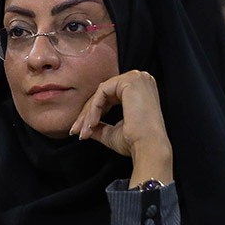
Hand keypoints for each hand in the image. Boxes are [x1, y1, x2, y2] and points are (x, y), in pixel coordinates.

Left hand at [69, 69, 172, 183]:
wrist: (148, 146)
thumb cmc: (135, 141)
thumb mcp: (112, 132)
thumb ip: (98, 126)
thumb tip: (84, 127)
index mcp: (139, 90)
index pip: (108, 97)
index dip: (92, 114)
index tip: (80, 131)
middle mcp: (140, 80)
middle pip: (103, 94)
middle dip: (87, 114)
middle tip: (76, 131)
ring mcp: (136, 78)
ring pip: (100, 93)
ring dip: (88, 113)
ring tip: (84, 131)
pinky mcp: (130, 81)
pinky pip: (102, 92)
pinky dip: (94, 109)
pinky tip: (92, 123)